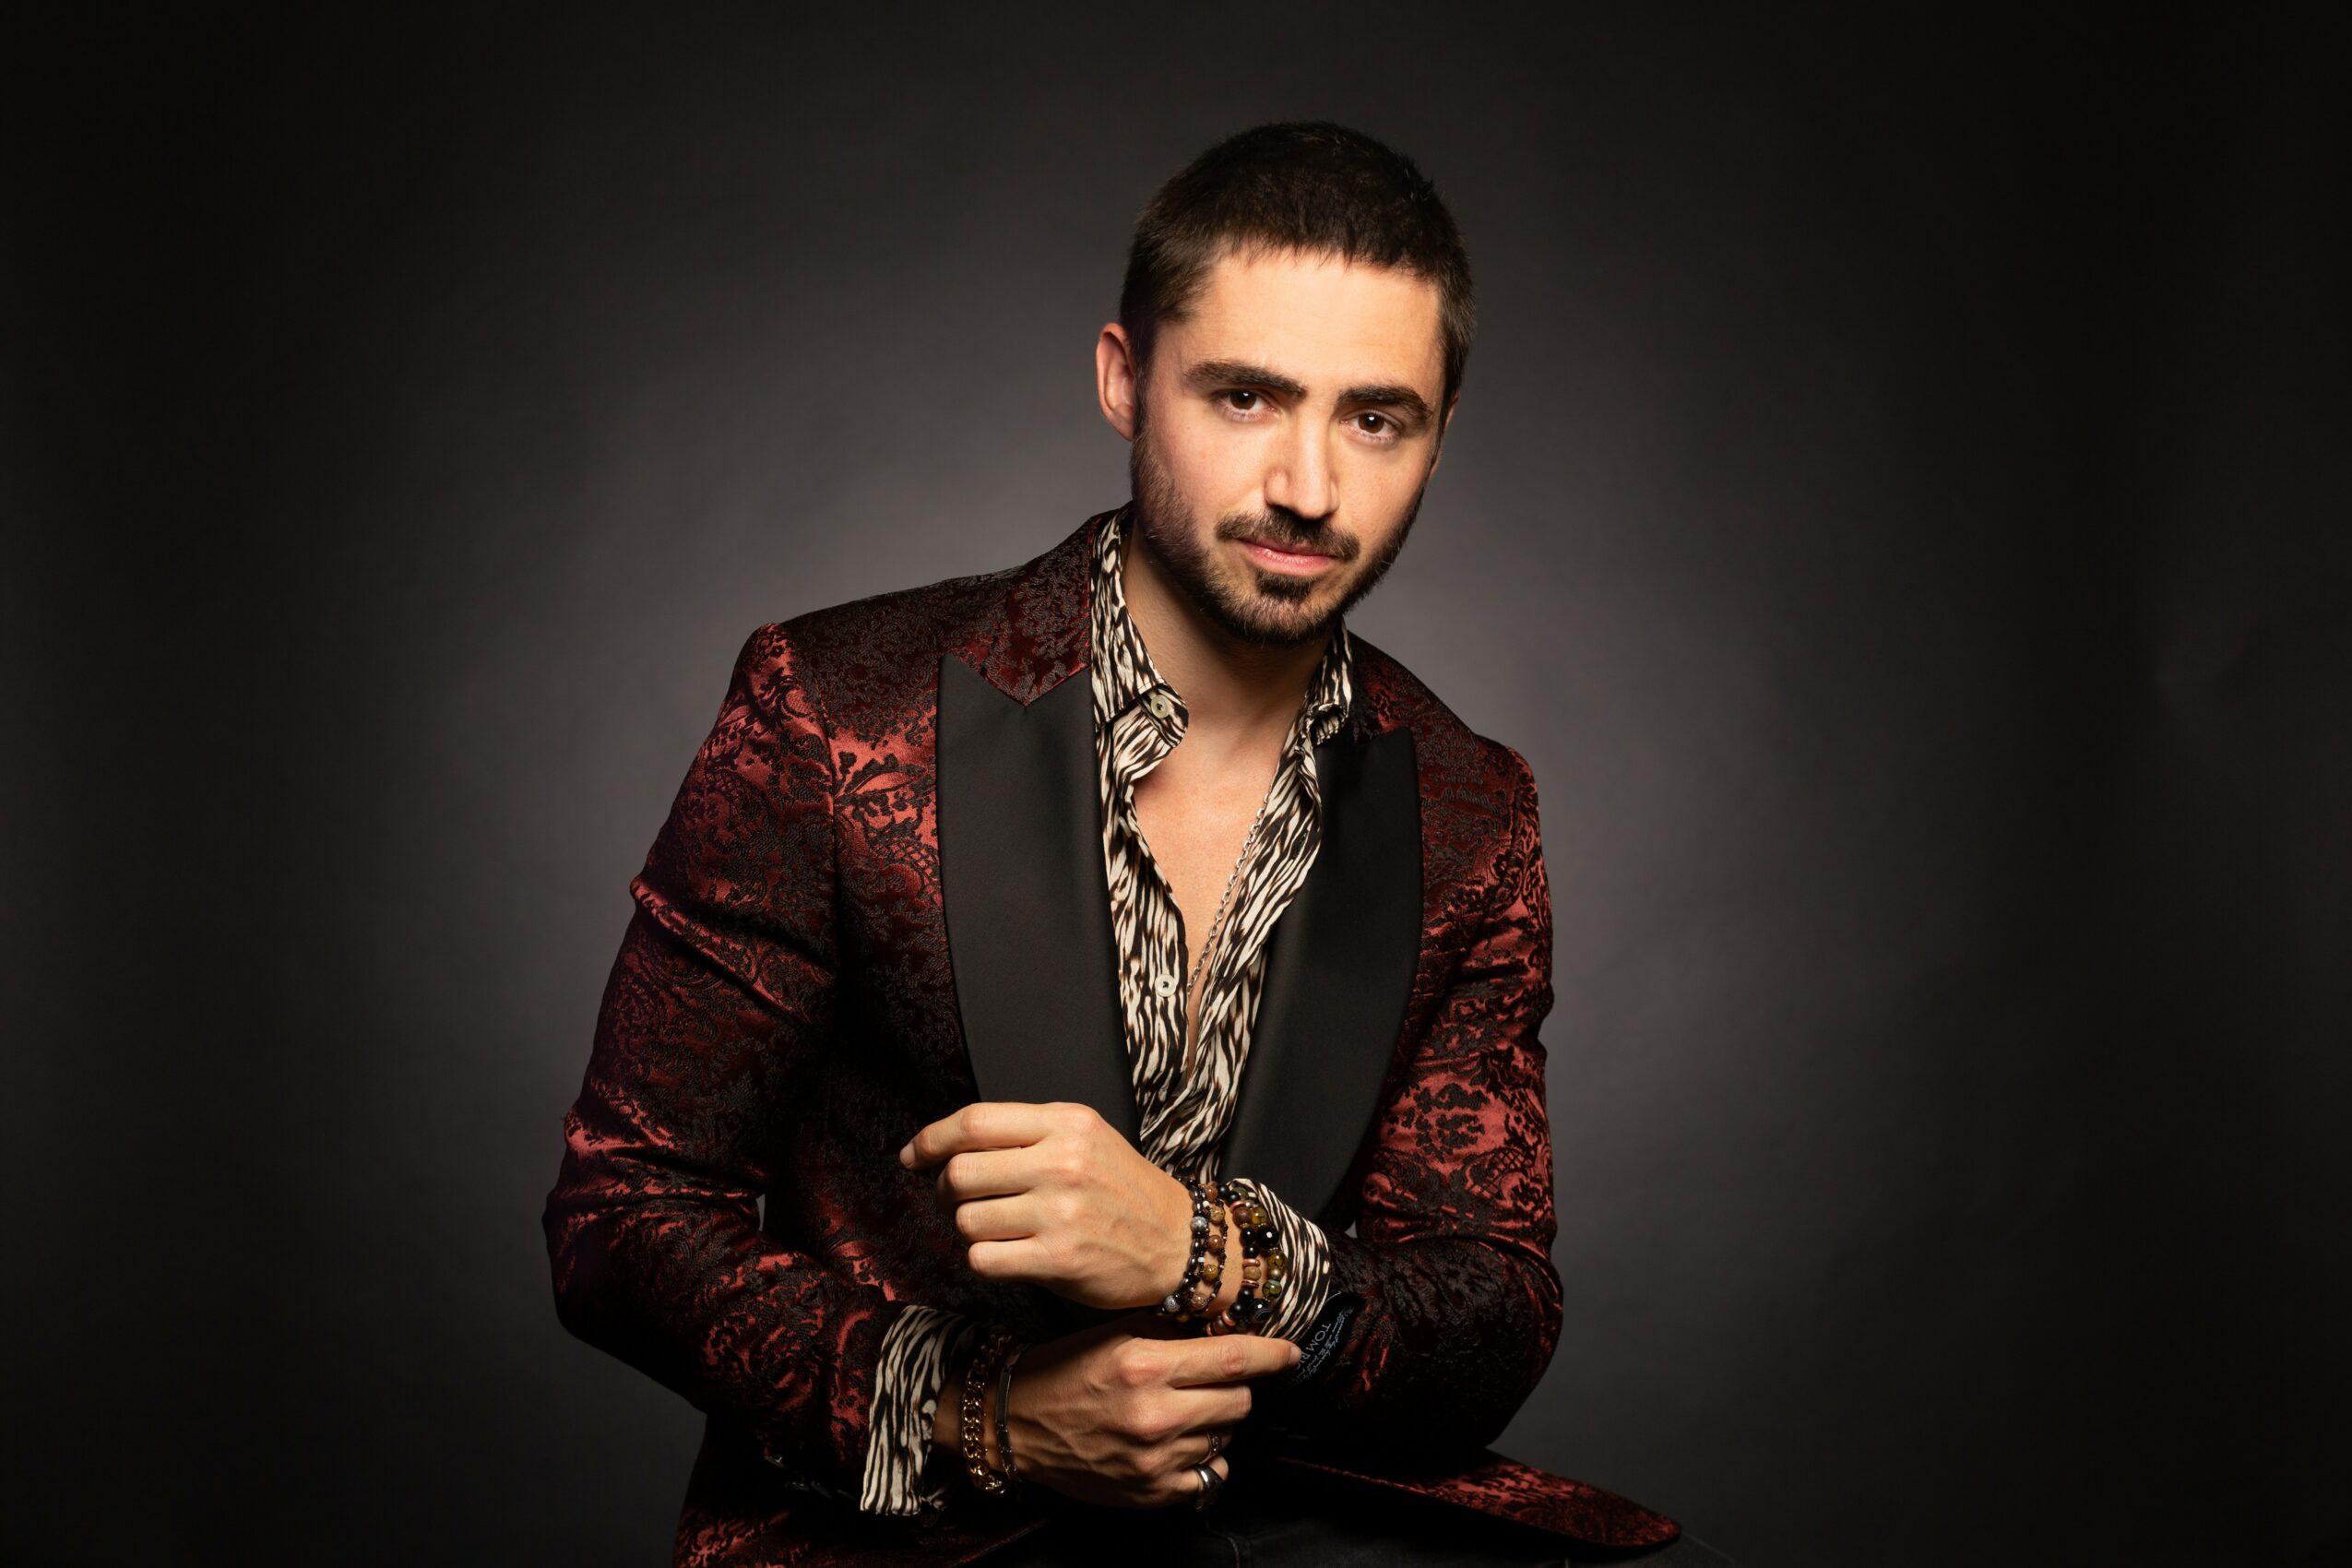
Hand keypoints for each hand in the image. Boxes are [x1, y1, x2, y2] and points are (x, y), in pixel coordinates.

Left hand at [901, 1100, 1195, 1309]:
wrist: (1177, 1242)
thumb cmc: (1122, 1190)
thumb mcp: (1084, 1138)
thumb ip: (1024, 1134)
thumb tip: (944, 1147)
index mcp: (1065, 1123)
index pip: (974, 1122)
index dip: (931, 1140)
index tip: (913, 1156)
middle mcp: (1061, 1163)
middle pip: (959, 1173)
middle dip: (944, 1192)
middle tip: (956, 1201)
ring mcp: (1060, 1212)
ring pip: (966, 1220)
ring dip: (968, 1229)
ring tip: (995, 1229)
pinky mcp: (1058, 1259)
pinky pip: (983, 1258)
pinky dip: (984, 1259)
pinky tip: (1008, 1254)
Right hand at [987, 1313, 1297, 1508]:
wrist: (1018, 1425)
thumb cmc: (1068, 1370)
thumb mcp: (1116, 1333)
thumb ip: (1173, 1329)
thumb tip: (1228, 1324)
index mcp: (1146, 1365)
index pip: (1234, 1360)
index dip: (1272, 1355)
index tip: (1290, 1353)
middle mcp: (1155, 1415)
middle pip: (1240, 1400)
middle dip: (1233, 1386)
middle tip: (1207, 1380)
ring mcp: (1155, 1460)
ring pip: (1226, 1436)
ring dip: (1213, 1421)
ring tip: (1180, 1410)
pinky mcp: (1152, 1492)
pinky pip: (1209, 1473)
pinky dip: (1202, 1456)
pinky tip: (1176, 1440)